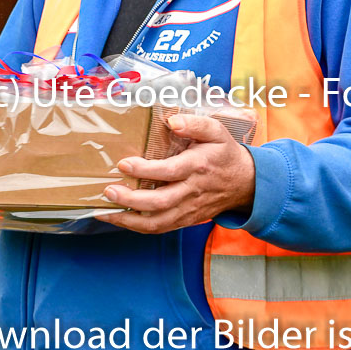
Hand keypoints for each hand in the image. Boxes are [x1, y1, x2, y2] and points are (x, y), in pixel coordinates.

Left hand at [96, 114, 255, 233]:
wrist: (245, 183)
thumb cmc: (225, 153)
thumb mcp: (217, 130)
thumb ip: (195, 123)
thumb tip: (173, 121)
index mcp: (197, 167)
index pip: (168, 172)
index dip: (144, 170)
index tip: (123, 164)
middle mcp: (191, 191)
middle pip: (159, 203)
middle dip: (130, 199)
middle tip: (108, 191)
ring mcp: (188, 209)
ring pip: (157, 223)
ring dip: (128, 220)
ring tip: (104, 210)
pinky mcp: (186, 219)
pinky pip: (160, 228)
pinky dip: (137, 227)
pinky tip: (120, 218)